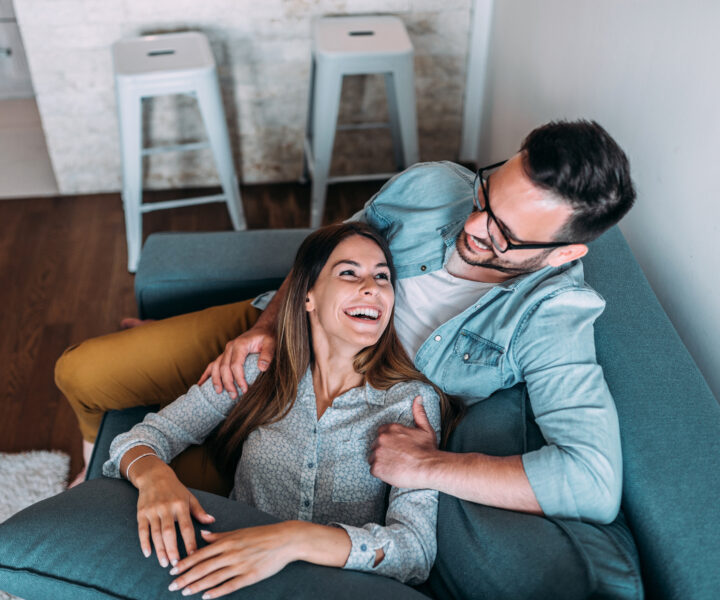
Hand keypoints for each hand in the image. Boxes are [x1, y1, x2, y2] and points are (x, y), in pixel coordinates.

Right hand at [135, 464, 215, 567]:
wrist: (154, 475)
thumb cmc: (175, 489)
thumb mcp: (189, 497)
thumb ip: (199, 511)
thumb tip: (212, 521)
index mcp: (181, 505)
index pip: (187, 527)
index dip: (190, 542)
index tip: (193, 556)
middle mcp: (167, 508)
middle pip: (169, 532)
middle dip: (172, 549)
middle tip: (176, 565)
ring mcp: (153, 510)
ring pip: (156, 533)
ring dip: (160, 550)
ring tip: (164, 563)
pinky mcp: (141, 512)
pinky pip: (142, 530)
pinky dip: (144, 542)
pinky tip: (148, 554)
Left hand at [167, 523, 299, 597]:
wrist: (285, 540)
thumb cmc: (261, 534)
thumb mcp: (239, 531)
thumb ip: (219, 536)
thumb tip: (202, 535)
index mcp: (227, 541)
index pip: (201, 554)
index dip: (185, 563)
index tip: (172, 570)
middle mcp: (231, 553)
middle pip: (203, 567)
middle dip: (185, 577)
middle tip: (171, 585)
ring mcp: (240, 565)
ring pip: (213, 578)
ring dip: (197, 586)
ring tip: (184, 592)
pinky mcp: (250, 575)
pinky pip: (230, 586)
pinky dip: (216, 592)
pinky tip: (206, 597)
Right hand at [198, 326, 274, 395]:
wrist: (262, 329)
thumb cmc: (266, 337)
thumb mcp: (271, 343)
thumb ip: (267, 355)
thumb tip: (262, 368)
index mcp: (240, 345)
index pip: (235, 365)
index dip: (238, 379)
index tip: (244, 390)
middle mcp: (230, 347)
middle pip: (224, 368)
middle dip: (227, 383)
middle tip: (233, 396)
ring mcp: (226, 351)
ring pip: (215, 367)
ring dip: (216, 380)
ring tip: (219, 392)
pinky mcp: (225, 355)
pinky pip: (212, 365)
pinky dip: (206, 374)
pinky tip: (201, 384)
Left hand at [369, 396, 438, 488]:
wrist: (428, 468)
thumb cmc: (428, 450)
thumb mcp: (425, 428)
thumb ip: (418, 413)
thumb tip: (418, 398)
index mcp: (391, 428)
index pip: (381, 433)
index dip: (388, 441)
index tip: (396, 448)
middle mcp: (382, 439)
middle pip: (375, 445)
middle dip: (383, 451)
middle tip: (397, 458)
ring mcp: (378, 453)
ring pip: (373, 458)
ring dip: (381, 462)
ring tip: (395, 466)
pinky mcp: (376, 467)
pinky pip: (373, 470)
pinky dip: (381, 473)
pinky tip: (392, 473)